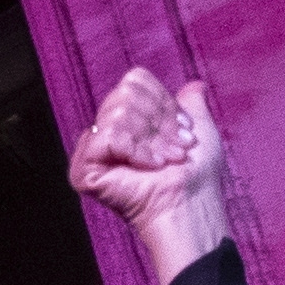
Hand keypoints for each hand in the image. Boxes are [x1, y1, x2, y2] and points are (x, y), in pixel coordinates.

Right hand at [66, 67, 231, 284]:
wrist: (191, 202)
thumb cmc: (197, 174)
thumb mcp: (199, 129)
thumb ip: (191, 104)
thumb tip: (196, 86)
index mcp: (127, 121)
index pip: (134, 81)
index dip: (162, 102)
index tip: (182, 129)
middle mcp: (106, 134)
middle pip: (125, 93)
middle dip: (158, 121)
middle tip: (175, 150)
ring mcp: (92, 153)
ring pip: (118, 113)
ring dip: (151, 139)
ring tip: (164, 161)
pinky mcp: (84, 171)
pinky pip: (109, 136)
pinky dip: (136, 151)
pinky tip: (149, 168)